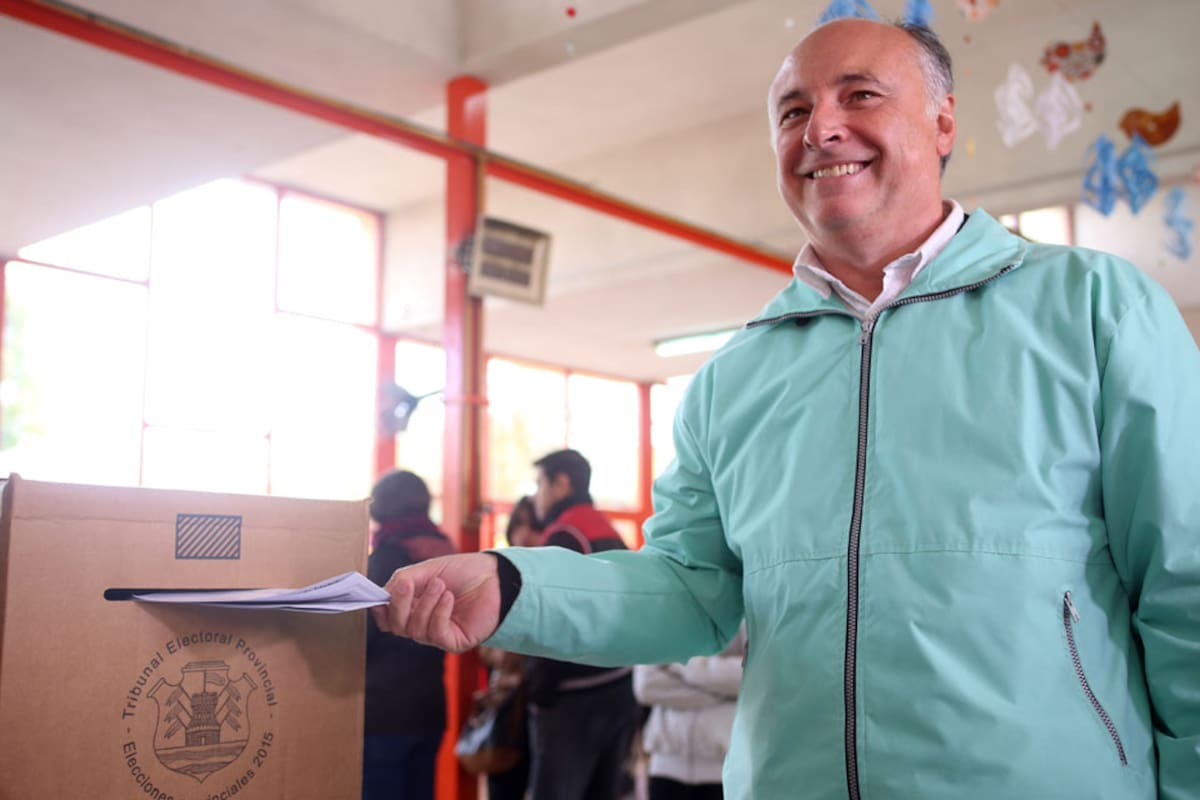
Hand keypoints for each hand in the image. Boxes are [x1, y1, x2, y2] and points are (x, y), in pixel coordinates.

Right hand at [370, 553, 500, 652]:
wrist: (494, 576)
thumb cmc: (462, 572)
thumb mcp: (427, 569)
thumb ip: (403, 579)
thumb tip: (382, 595)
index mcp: (412, 606)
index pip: (387, 617)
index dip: (381, 609)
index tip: (382, 596)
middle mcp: (421, 622)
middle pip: (396, 626)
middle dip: (399, 604)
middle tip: (409, 584)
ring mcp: (437, 634)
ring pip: (415, 630)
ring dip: (425, 604)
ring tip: (440, 585)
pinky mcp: (453, 642)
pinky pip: (436, 634)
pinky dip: (439, 613)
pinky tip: (449, 598)